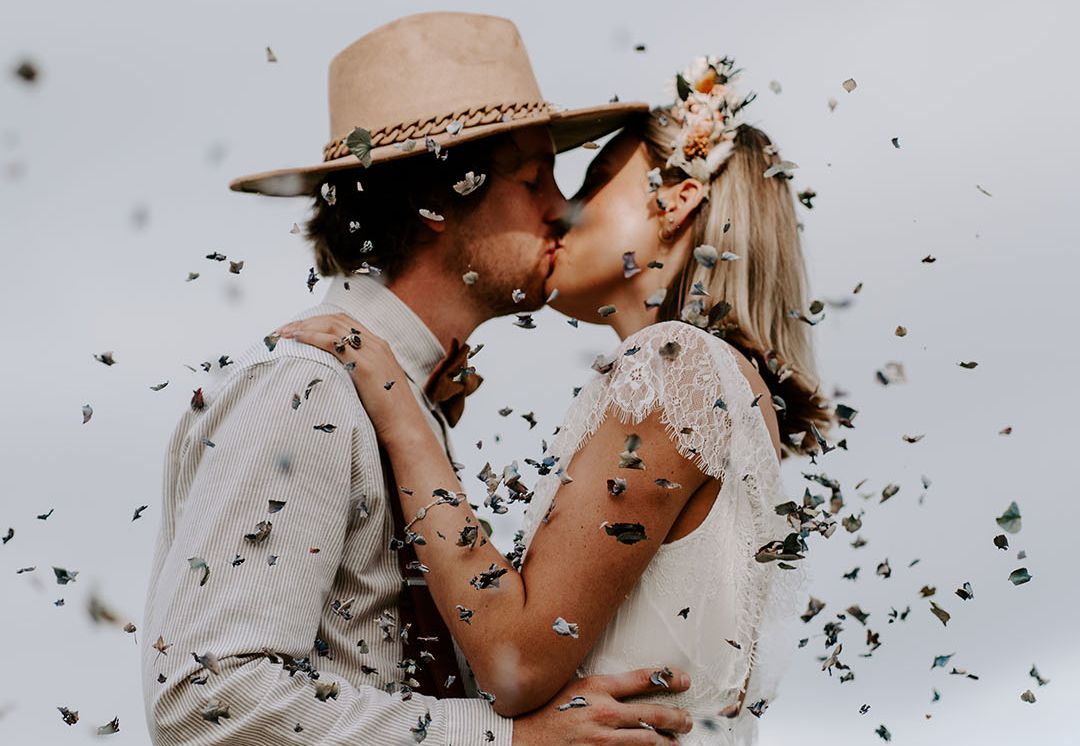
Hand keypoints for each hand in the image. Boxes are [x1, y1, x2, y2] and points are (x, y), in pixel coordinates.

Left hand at [275, 314, 420, 440]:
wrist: (406, 428)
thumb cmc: (390, 415)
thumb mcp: (375, 388)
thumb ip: (360, 376)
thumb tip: (338, 378)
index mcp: (380, 347)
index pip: (346, 323)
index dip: (320, 322)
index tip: (299, 328)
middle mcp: (376, 344)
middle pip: (336, 320)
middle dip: (308, 321)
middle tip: (284, 328)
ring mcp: (372, 352)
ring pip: (332, 326)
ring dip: (305, 326)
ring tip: (284, 333)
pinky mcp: (364, 365)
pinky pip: (332, 342)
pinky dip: (311, 336)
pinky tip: (296, 339)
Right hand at [512, 667, 693, 745]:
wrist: (521, 738)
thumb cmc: (544, 711)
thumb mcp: (572, 688)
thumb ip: (599, 687)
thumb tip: (627, 687)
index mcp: (597, 687)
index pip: (643, 678)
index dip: (668, 678)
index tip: (683, 680)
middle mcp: (604, 711)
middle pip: (653, 713)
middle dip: (676, 717)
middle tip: (686, 720)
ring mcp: (603, 738)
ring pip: (648, 739)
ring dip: (667, 741)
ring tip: (675, 742)